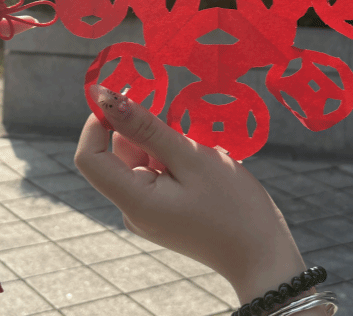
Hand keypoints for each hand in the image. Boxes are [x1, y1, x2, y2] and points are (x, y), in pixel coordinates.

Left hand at [74, 85, 311, 305]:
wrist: (263, 257)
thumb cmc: (234, 206)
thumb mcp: (191, 157)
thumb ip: (146, 127)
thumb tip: (104, 97)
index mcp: (133, 201)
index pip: (89, 156)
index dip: (99, 121)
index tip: (127, 95)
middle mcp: (131, 210)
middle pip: (117, 155)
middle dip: (142, 130)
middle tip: (181, 123)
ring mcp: (145, 213)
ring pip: (139, 160)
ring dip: (162, 143)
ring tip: (199, 151)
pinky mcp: (160, 212)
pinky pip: (154, 174)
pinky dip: (171, 159)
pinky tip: (200, 165)